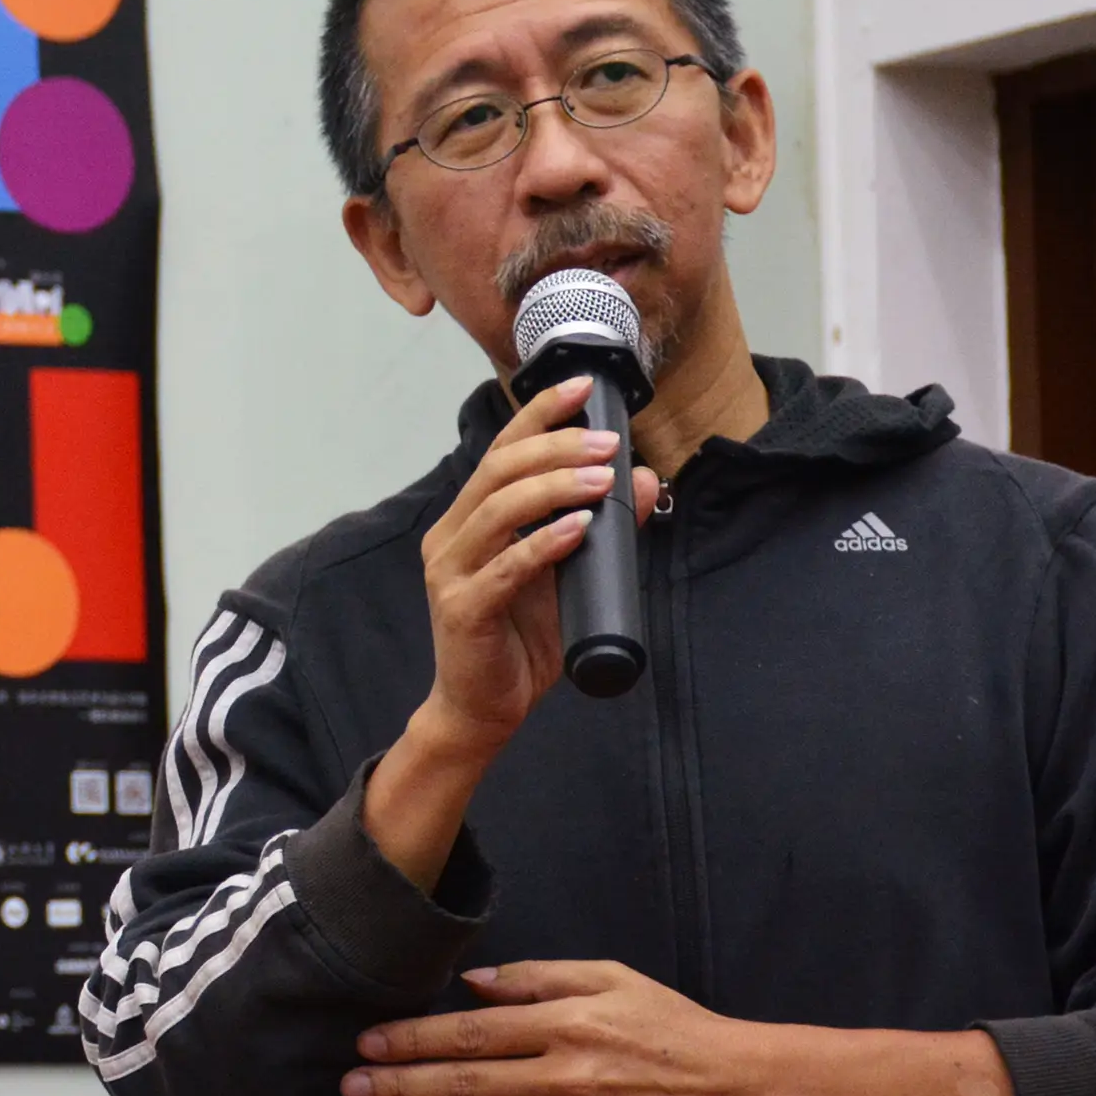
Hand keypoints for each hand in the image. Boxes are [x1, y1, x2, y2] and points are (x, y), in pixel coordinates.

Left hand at [340, 960, 767, 1095]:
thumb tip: (472, 982)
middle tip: (353, 1089)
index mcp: (567, 1023)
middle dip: (399, 1088)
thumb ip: (538, 976)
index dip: (413, 1040)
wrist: (737, 1091)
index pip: (471, 1033)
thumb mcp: (611, 978)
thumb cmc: (672, 1026)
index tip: (370, 1043)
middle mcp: (566, 1076)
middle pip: (464, 1086)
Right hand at [413, 375, 662, 759]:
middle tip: (609, 444)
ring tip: (603, 482)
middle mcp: (451, 536)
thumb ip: (601, 528)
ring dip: (556, 487)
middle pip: (499, 470)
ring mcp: (450, 572)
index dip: (540, 413)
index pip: (503, 450)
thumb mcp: (570, 575)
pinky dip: (544, 544)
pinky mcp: (462, 609)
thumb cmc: (517, 640)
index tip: (583, 386)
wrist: (482, 708)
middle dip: (558, 447)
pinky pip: (505, 568)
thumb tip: (645, 479)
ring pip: (499, 509)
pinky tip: (577, 529)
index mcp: (470, 519)